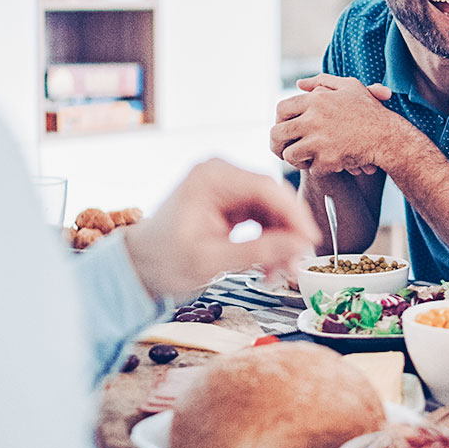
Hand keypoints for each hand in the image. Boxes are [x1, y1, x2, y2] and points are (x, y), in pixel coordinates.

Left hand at [121, 158, 318, 300]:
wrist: (139, 266)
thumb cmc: (162, 261)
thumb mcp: (210, 261)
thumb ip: (257, 251)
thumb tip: (299, 246)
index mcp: (211, 178)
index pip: (266, 188)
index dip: (294, 215)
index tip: (310, 241)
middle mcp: (221, 174)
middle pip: (273, 198)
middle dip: (288, 233)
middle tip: (296, 265)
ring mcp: (227, 187)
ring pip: (273, 210)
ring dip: (281, 241)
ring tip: (279, 273)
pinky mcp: (232, 202)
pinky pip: (263, 218)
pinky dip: (270, 241)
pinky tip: (269, 265)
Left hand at [270, 75, 402, 176]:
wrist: (388, 136)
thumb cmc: (369, 111)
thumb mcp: (349, 87)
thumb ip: (322, 81)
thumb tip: (299, 83)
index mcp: (316, 100)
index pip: (281, 109)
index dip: (279, 121)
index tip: (284, 128)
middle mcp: (313, 119)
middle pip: (277, 133)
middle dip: (277, 144)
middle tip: (282, 150)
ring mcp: (319, 140)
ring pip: (289, 155)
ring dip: (295, 159)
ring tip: (303, 159)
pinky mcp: (327, 160)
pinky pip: (310, 168)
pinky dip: (317, 168)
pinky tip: (326, 164)